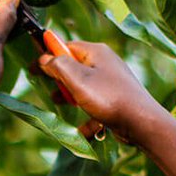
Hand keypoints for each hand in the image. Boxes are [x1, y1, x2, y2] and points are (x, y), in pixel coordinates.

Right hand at [38, 41, 169, 144]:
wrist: (142, 122)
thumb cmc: (109, 98)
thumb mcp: (77, 79)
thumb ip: (57, 66)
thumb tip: (45, 58)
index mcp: (96, 52)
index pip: (66, 46)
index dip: (48, 55)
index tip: (33, 68)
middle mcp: (105, 63)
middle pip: (74, 66)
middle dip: (59, 79)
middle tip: (50, 89)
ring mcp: (112, 82)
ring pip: (83, 86)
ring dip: (70, 97)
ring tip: (60, 105)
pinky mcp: (116, 100)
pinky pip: (95, 105)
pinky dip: (87, 116)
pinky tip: (81, 129)